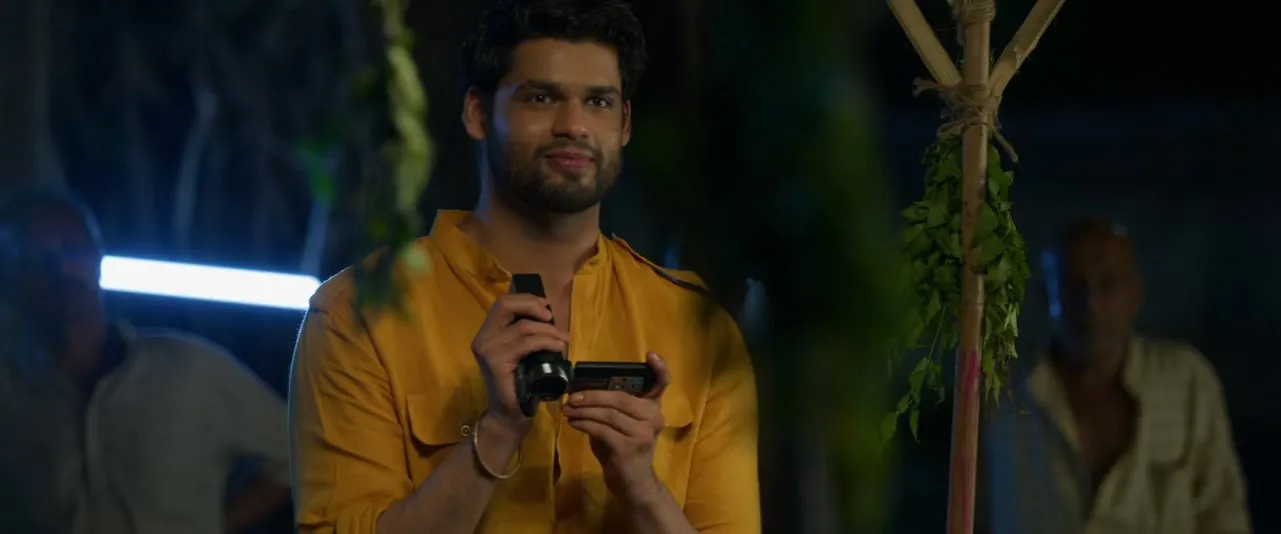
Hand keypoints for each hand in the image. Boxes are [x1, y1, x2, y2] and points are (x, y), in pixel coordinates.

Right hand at [471, 294, 569, 428]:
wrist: (510, 414)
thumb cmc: (519, 383)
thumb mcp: (522, 352)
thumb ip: (525, 332)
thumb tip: (547, 312)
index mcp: (487, 333)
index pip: (502, 303)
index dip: (525, 299)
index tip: (545, 306)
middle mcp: (482, 338)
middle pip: (505, 305)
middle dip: (532, 306)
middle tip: (552, 317)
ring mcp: (487, 350)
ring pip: (523, 327)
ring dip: (548, 331)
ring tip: (562, 339)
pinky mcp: (496, 362)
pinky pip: (526, 344)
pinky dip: (546, 342)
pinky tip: (557, 347)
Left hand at [563, 352, 671, 503]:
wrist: (633, 484)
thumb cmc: (623, 450)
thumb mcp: (620, 426)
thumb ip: (610, 409)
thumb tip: (580, 394)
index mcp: (653, 409)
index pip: (662, 384)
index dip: (659, 368)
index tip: (651, 354)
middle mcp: (654, 418)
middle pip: (620, 398)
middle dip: (592, 395)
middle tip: (571, 397)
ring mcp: (643, 434)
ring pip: (608, 414)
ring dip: (583, 410)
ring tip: (567, 409)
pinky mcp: (629, 448)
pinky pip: (601, 429)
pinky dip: (584, 424)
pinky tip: (573, 422)